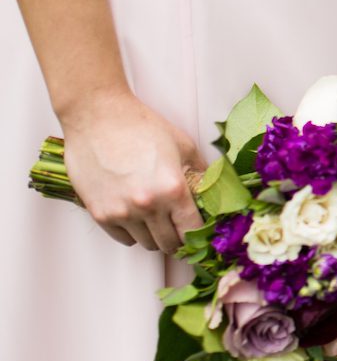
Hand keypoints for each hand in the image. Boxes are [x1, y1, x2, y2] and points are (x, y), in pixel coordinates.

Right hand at [58, 88, 203, 252]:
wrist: (97, 116)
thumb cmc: (142, 127)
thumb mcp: (183, 146)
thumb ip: (201, 174)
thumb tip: (215, 194)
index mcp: (173, 190)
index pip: (192, 232)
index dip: (199, 236)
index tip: (199, 234)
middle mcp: (148, 205)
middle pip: (170, 244)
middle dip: (179, 239)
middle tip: (179, 228)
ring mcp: (121, 212)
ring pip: (147, 244)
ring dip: (156, 236)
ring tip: (157, 219)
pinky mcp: (99, 213)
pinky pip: (123, 238)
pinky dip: (133, 233)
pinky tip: (137, 217)